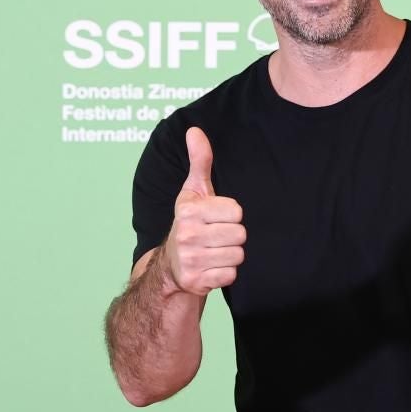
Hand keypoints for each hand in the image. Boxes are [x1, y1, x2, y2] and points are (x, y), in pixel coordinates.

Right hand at [159, 127, 245, 295]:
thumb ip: (199, 162)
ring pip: (237, 255)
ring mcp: (190, 260)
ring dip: (230, 255)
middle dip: (231, 236)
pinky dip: (224, 273)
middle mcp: (186, 235)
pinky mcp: (196, 281)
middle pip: (240, 234)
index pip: (237, 212)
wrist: (170, 266)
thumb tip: (195, 130)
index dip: (230, 215)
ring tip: (214, 251)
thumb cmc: (190, 223)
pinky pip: (230, 275)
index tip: (216, 218)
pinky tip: (212, 267)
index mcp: (188, 211)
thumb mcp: (193, 193)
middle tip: (215, 237)